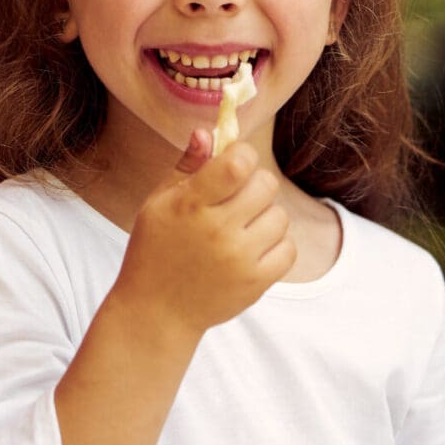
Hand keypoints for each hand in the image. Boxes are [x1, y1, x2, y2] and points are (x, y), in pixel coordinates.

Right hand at [110, 130, 294, 339]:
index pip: (238, 164)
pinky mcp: (256, 282)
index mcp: (190, 205)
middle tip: (236, 200)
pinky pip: (288, 249)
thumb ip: (187, 166)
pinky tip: (252, 249)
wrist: (157, 312)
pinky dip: (275, 246)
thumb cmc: (155, 250)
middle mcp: (218, 230)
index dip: (243, 156)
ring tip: (240, 229)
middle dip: (254, 186)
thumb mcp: (159, 203)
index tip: (234, 164)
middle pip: (266, 185)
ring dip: (264, 217)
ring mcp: (240, 258)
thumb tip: (208, 132)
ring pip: (279, 216)